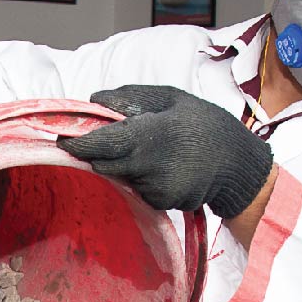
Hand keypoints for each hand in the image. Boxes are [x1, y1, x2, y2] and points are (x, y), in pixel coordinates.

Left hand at [58, 84, 274, 219]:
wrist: (239, 164)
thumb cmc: (204, 123)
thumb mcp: (171, 98)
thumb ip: (131, 98)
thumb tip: (93, 99)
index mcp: (152, 134)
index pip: (103, 143)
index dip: (78, 143)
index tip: (62, 139)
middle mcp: (151, 166)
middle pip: (104, 163)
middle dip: (96, 153)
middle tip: (96, 139)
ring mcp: (156, 189)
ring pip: (120, 176)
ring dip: (122, 164)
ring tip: (149, 150)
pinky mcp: (162, 203)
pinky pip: (138, 189)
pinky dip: (140, 178)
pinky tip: (162, 167)